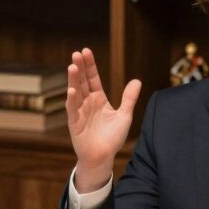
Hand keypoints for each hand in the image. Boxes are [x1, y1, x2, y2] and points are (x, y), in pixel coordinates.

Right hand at [66, 48, 141, 191]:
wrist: (103, 157)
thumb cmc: (112, 138)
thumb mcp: (124, 116)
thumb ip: (129, 99)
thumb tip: (137, 80)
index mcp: (98, 99)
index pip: (93, 78)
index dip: (90, 66)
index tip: (86, 51)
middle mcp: (87, 103)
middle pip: (82, 82)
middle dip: (80, 68)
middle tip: (77, 53)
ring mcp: (79, 112)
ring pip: (76, 93)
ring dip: (73, 80)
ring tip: (72, 66)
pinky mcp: (75, 123)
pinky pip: (72, 110)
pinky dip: (72, 100)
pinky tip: (72, 90)